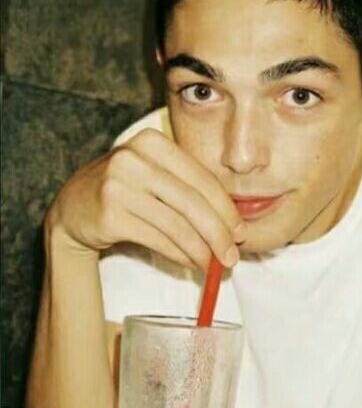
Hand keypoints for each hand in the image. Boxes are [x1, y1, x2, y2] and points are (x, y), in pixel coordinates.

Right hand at [47, 128, 244, 270]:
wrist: (73, 207)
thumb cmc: (128, 190)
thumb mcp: (156, 176)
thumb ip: (191, 191)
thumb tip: (234, 226)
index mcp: (154, 142)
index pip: (202, 178)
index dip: (226, 209)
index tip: (241, 232)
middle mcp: (135, 158)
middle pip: (192, 202)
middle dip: (219, 233)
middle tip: (233, 256)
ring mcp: (118, 185)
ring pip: (176, 224)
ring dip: (201, 250)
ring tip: (215, 266)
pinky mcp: (109, 214)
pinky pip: (157, 239)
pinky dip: (180, 255)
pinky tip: (192, 263)